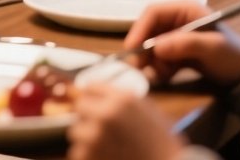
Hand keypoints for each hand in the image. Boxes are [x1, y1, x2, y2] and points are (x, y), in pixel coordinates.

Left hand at [68, 84, 185, 159]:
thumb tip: (102, 92)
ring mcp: (94, 136)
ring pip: (77, 131)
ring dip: (88, 138)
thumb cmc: (163, 145)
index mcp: (122, 99)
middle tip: (101, 127)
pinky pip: (79, 151)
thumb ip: (124, 99)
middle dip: (89, 116)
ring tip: (108, 146)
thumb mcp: (150, 111)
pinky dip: (89, 155)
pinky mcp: (87, 155)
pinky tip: (107, 157)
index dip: (94, 96)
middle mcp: (105, 114)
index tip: (94, 102)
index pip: (91, 86)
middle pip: (80, 106)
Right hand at [123, 0, 239, 87]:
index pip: (153, 13)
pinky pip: (158, 58)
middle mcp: (177, 20)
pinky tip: (169, 74)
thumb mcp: (212, 47)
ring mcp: (175, 36)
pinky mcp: (175, 51)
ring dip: (153, 61)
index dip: (140, 29)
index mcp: (185, 9)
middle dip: (144, 49)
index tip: (132, 48)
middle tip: (139, 67)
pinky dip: (159, 67)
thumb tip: (157, 48)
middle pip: (148, 29)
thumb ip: (185, 44)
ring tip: (165, 73)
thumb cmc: (232, 55)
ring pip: (151, 46)